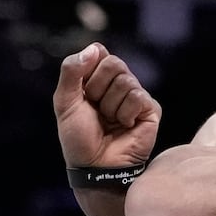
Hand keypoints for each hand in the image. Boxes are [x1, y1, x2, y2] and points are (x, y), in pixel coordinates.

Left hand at [54, 44, 160, 168]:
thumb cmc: (78, 138)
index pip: (99, 52)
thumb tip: (95, 48)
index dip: (88, 72)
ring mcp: (136, 96)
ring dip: (111, 106)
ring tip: (110, 122)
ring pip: (126, 81)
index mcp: (98, 78)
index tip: (83, 95)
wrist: (95, 167)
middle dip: (98, 88)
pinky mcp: (151, 110)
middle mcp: (119, 84)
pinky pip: (138, 96)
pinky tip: (125, 126)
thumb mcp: (64, 102)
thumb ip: (72, 71)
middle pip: (113, 63)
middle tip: (97, 110)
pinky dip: (125, 113)